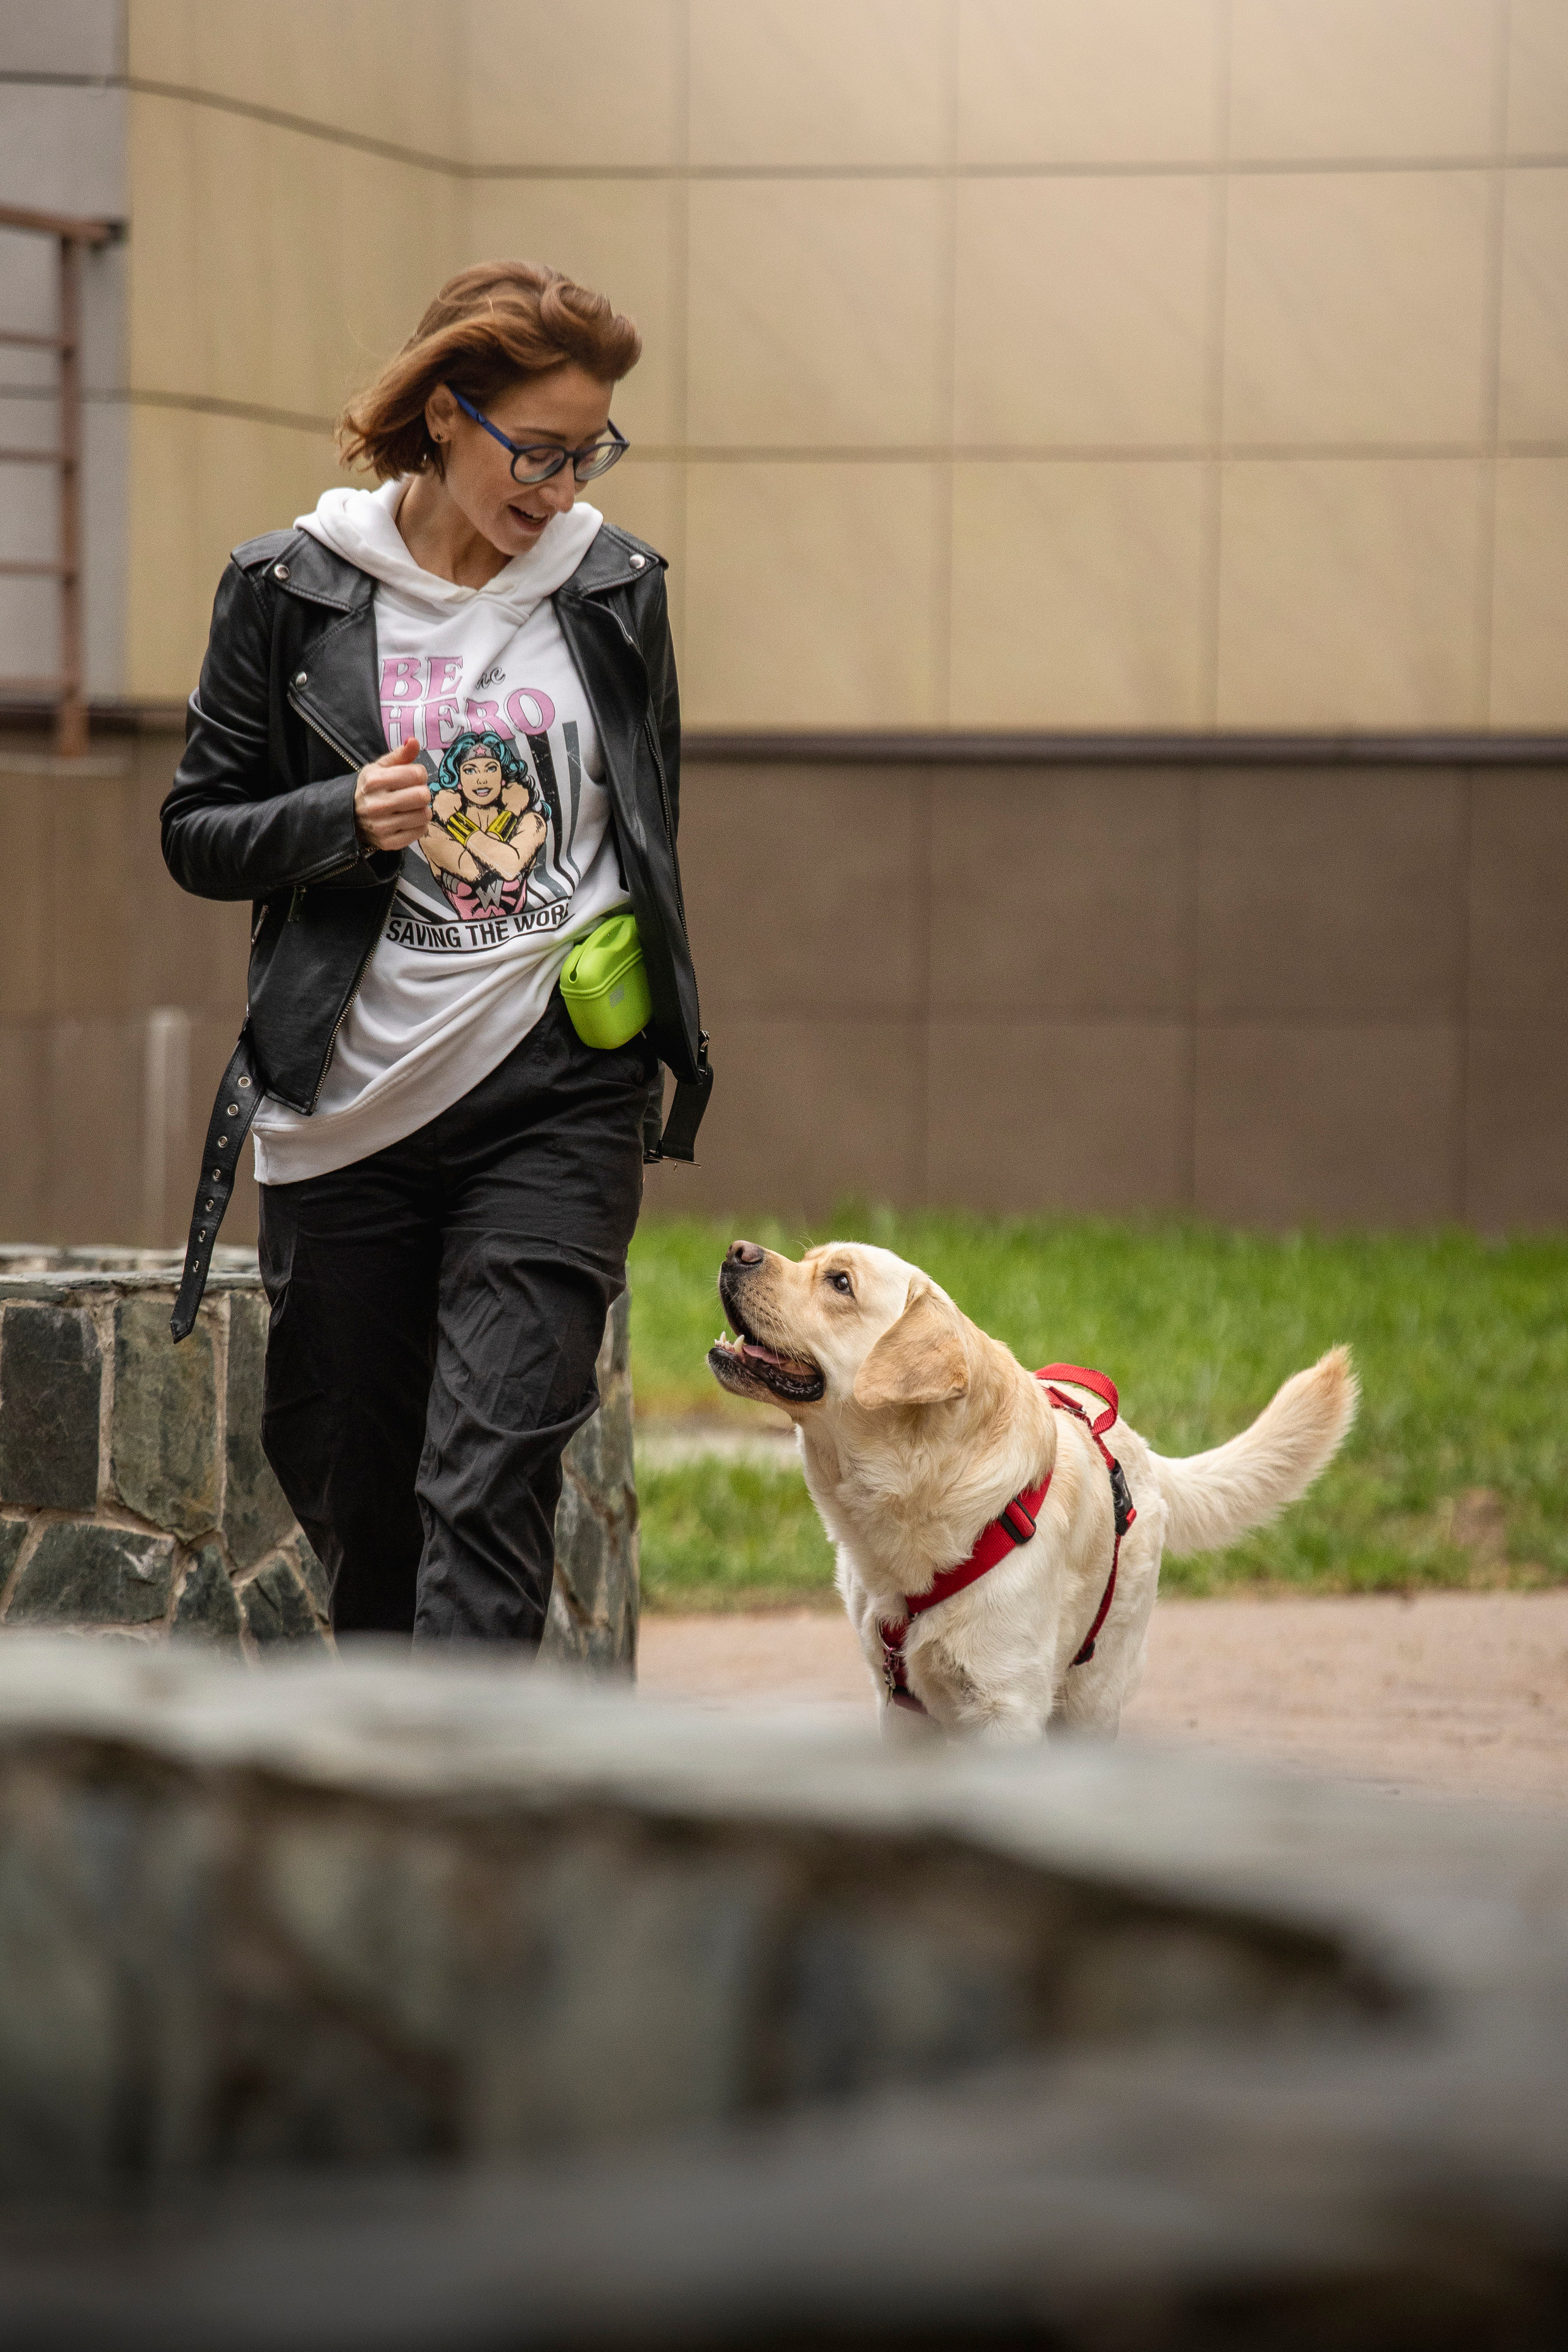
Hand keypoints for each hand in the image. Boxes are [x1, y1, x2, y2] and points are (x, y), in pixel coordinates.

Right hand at [354, 736, 429, 851]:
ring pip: (424, 815)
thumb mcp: (379, 768)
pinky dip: (418, 825)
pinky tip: (408, 820)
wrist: (349, 816)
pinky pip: (420, 831)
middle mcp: (376, 804)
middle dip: (422, 792)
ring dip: (422, 809)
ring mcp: (382, 826)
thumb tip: (413, 741)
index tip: (413, 777)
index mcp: (374, 781)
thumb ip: (400, 755)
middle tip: (413, 793)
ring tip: (410, 807)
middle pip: (422, 795)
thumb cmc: (370, 789)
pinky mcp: (388, 843)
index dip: (420, 774)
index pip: (416, 774)